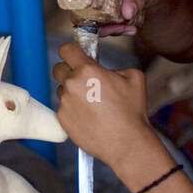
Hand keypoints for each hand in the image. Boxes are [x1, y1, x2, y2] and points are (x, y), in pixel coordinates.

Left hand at [52, 42, 152, 167]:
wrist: (126, 142)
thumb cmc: (132, 111)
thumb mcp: (134, 77)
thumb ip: (116, 67)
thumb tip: (105, 70)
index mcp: (88, 70)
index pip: (66, 49)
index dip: (72, 51)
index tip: (77, 56)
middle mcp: (72, 84)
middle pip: (58, 69)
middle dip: (70, 71)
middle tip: (85, 81)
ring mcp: (65, 102)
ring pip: (62, 90)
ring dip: (72, 92)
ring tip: (91, 104)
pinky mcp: (62, 119)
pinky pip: (63, 108)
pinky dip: (73, 110)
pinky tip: (89, 116)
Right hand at [76, 0, 171, 36]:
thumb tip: (127, 13)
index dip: (84, 14)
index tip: (105, 26)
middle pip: (81, 9)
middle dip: (100, 25)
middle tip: (122, 29)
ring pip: (87, 16)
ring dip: (107, 27)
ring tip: (128, 28)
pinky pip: (94, 17)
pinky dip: (109, 25)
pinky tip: (126, 26)